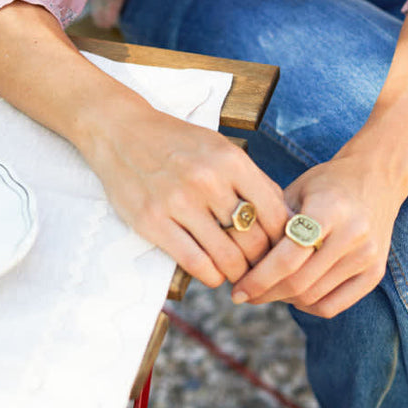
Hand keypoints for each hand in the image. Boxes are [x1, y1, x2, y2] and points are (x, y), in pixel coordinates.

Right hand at [83, 99, 288, 287]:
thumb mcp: (220, 149)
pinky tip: (213, 274)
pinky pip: (194, 262)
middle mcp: (208, 181)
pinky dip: (211, 276)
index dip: (284, 240)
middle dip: (261, 262)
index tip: (281, 251)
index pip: (274, 214)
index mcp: (231, 161)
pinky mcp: (152, 221)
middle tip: (260, 269)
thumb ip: (252, 180)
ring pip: (226, 256)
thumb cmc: (177, 143)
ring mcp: (178, 202)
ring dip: (237, 273)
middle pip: (253, 239)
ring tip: (237, 273)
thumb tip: (286, 217)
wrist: (121, 131)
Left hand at [230, 148, 406, 316]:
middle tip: (244, 294)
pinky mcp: (375, 273)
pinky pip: (332, 306)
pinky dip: (307, 306)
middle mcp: (353, 235)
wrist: (377, 178)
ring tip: (265, 290)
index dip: (258, 279)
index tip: (236, 290)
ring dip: (283, 299)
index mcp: (329, 210)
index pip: (288, 258)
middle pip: (299, 282)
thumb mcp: (296, 190)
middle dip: (265, 293)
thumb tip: (240, 261)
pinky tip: (292, 294)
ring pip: (312, 297)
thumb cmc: (327, 183)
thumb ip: (272, 223)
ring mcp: (368, 257)